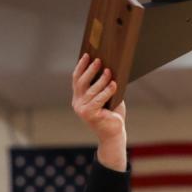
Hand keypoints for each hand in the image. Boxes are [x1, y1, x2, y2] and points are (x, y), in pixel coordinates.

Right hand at [71, 54, 126, 169]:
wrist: (113, 135)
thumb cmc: (112, 116)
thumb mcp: (108, 98)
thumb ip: (105, 86)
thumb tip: (110, 68)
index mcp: (79, 98)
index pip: (77, 79)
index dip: (81, 66)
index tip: (87, 55)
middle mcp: (78, 103)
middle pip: (81, 82)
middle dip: (90, 69)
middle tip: (98, 60)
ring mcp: (82, 110)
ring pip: (91, 90)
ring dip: (100, 79)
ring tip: (109, 71)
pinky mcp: (90, 115)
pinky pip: (98, 99)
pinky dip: (107, 91)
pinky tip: (114, 84)